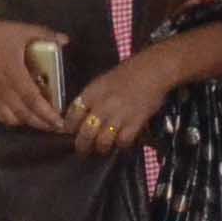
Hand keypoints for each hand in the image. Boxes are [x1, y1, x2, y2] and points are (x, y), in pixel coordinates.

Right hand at [0, 20, 66, 128]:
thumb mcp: (20, 30)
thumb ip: (44, 34)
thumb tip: (65, 40)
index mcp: (15, 76)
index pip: (34, 102)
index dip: (48, 114)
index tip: (60, 123)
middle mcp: (4, 90)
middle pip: (25, 115)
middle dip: (42, 124)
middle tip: (55, 127)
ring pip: (11, 118)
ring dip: (27, 123)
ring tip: (39, 121)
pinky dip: (10, 120)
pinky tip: (17, 116)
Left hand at [64, 50, 191, 157]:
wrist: (153, 69)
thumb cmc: (128, 73)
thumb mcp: (102, 82)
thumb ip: (91, 98)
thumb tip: (81, 115)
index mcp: (92, 93)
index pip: (72, 116)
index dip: (69, 128)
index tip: (69, 134)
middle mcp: (102, 105)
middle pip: (85, 133)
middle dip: (82, 146)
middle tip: (82, 151)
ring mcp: (119, 115)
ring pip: (102, 141)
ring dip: (101, 148)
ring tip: (102, 148)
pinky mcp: (135, 122)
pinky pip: (123, 141)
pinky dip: (121, 145)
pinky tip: (121, 142)